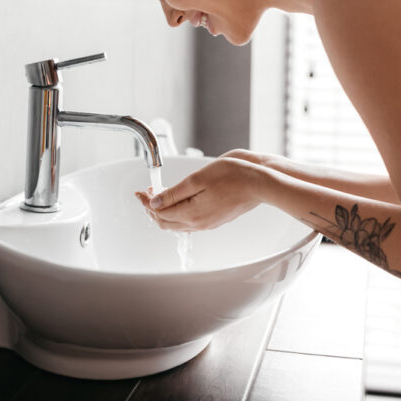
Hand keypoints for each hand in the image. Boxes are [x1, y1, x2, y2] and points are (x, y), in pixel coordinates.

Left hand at [134, 157, 266, 230]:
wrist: (260, 183)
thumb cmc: (233, 176)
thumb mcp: (197, 179)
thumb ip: (174, 193)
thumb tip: (155, 202)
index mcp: (192, 213)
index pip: (159, 212)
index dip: (146, 201)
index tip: (140, 191)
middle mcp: (199, 224)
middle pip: (166, 222)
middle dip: (152, 208)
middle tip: (147, 193)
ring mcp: (208, 223)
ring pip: (177, 224)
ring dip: (165, 211)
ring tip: (160, 195)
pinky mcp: (216, 220)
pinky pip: (190, 222)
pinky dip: (178, 213)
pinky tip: (178, 201)